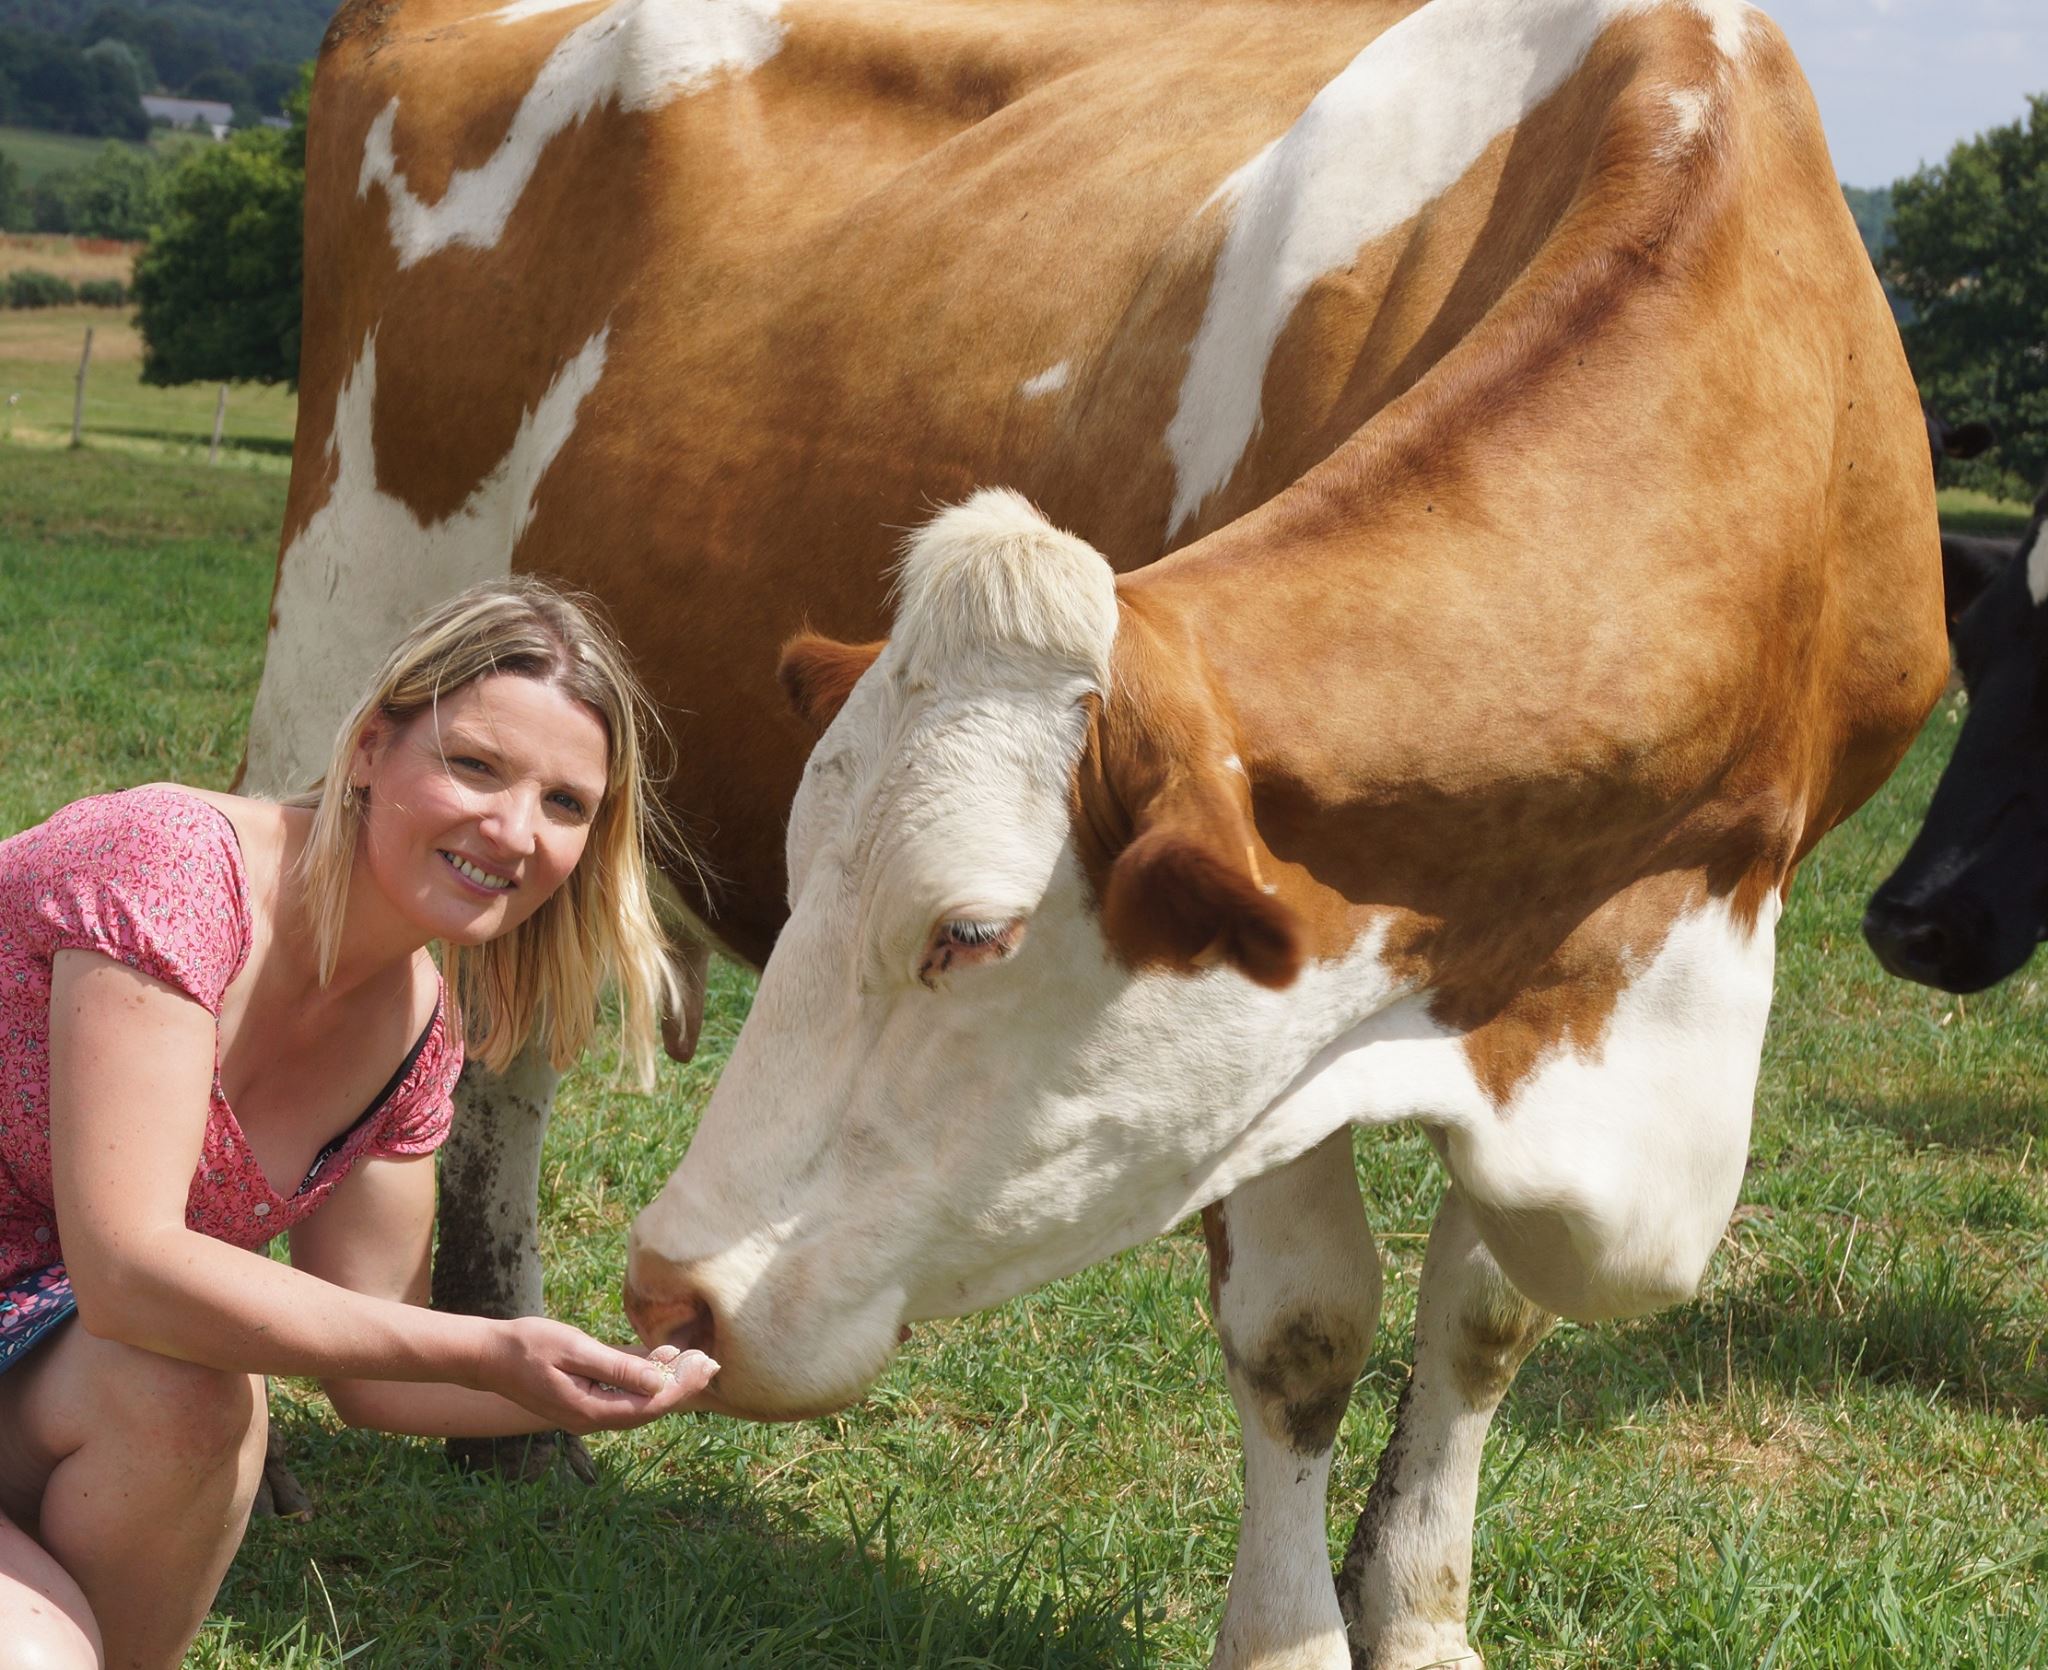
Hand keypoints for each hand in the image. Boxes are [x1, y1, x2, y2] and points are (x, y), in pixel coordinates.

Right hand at [481, 1316, 717, 1434]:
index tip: (707, 1365)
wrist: (488, 1355)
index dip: (682, 1388)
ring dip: (666, 1382)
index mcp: (590, 1411)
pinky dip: (644, 1377)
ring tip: (696, 1360)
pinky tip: (662, 1357)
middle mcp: (592, 1418)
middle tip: (711, 1362)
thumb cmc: (528, 1346)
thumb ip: (617, 1366)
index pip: (649, 1406)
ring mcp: (587, 1411)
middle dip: (681, 1386)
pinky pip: (622, 1392)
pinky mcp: (583, 1398)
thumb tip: (659, 1382)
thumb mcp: (575, 1350)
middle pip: (648, 1408)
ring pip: (638, 1401)